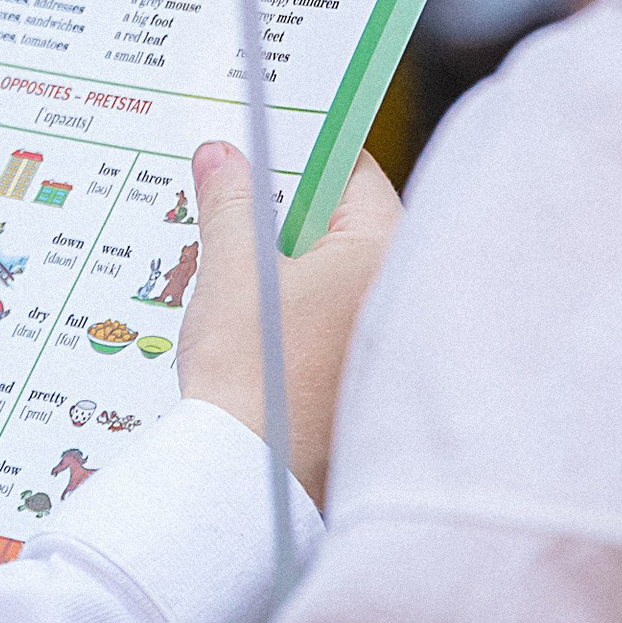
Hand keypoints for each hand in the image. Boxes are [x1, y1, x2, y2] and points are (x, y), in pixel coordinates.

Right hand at [175, 138, 398, 506]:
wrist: (251, 482)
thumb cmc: (252, 374)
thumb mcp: (232, 269)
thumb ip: (230, 201)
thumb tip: (223, 152)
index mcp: (382, 251)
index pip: (351, 170)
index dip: (299, 150)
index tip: (255, 140)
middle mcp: (398, 291)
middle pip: (339, 221)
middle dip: (282, 208)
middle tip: (227, 194)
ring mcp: (379, 339)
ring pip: (327, 271)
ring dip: (280, 259)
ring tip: (223, 255)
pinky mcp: (357, 378)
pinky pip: (323, 316)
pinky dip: (288, 305)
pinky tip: (242, 315)